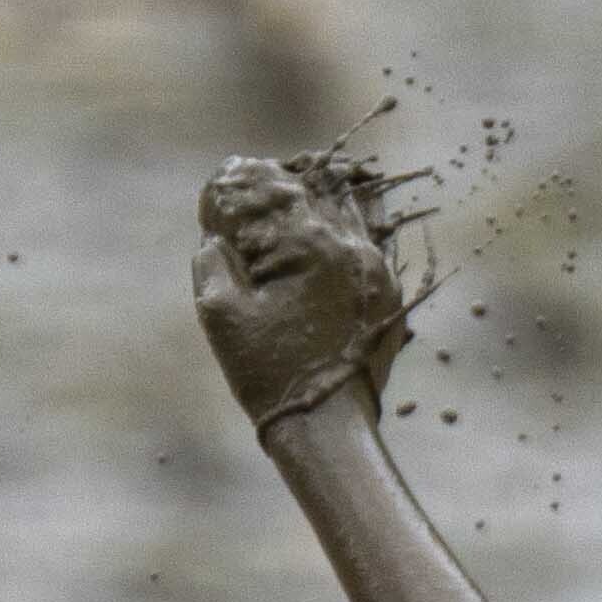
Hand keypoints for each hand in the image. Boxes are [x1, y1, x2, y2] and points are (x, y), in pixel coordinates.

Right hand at [191, 152, 419, 428]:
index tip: (231, 174)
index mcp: (311, 245)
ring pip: (351, 211)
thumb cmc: (269, 373)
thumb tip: (216, 235)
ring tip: (297, 202)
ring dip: (322, 202)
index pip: (278, 189)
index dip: (250, 177)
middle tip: (264, 181)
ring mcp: (377, 270)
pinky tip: (326, 237)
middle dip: (288, 184)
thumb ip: (214, 262)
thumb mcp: (221, 315)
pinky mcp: (387, 294)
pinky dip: (345, 232)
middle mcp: (353, 247)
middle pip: (320, 190)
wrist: (327, 427)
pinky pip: (368, 243)